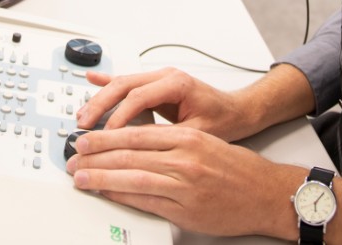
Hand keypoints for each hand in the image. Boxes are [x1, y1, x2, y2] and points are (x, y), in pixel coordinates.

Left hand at [67, 125, 299, 237]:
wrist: (267, 193)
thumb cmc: (236, 169)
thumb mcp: (204, 141)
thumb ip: (171, 140)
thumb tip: (134, 142)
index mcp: (187, 137)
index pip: (137, 133)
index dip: (106, 135)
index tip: (86, 137)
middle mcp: (185, 157)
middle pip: (130, 153)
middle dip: (97, 155)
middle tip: (74, 156)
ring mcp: (185, 185)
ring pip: (133, 177)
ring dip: (102, 177)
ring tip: (82, 177)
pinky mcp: (186, 209)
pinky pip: (146, 201)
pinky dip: (122, 196)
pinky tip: (107, 193)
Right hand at [76, 68, 251, 140]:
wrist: (237, 111)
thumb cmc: (222, 121)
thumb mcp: (197, 134)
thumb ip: (169, 137)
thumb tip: (141, 147)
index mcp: (177, 84)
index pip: (139, 97)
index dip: (118, 115)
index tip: (105, 133)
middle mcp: (166, 76)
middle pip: (125, 85)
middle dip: (101, 104)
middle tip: (84, 124)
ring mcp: (159, 77)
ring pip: (122, 83)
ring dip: (101, 98)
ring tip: (83, 116)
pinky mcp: (155, 84)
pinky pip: (127, 81)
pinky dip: (108, 82)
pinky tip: (92, 81)